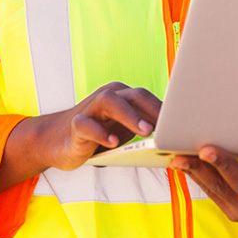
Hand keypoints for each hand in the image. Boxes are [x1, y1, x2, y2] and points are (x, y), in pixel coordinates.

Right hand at [0, 82, 160, 194]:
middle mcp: (108, 97)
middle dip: (151, 108)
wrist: (56, 142)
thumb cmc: (98, 136)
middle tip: (167, 125)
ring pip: (111, 102)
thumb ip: (142, 130)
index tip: (181, 122)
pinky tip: (113, 143)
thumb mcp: (123, 132)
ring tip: (146, 131)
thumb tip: (173, 140)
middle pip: (133, 95)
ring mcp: (90, 108)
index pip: (147, 97)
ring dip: (131, 116)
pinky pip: (87, 125)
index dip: (164, 108)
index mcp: (122, 96)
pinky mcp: (75, 124)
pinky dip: (101, 132)